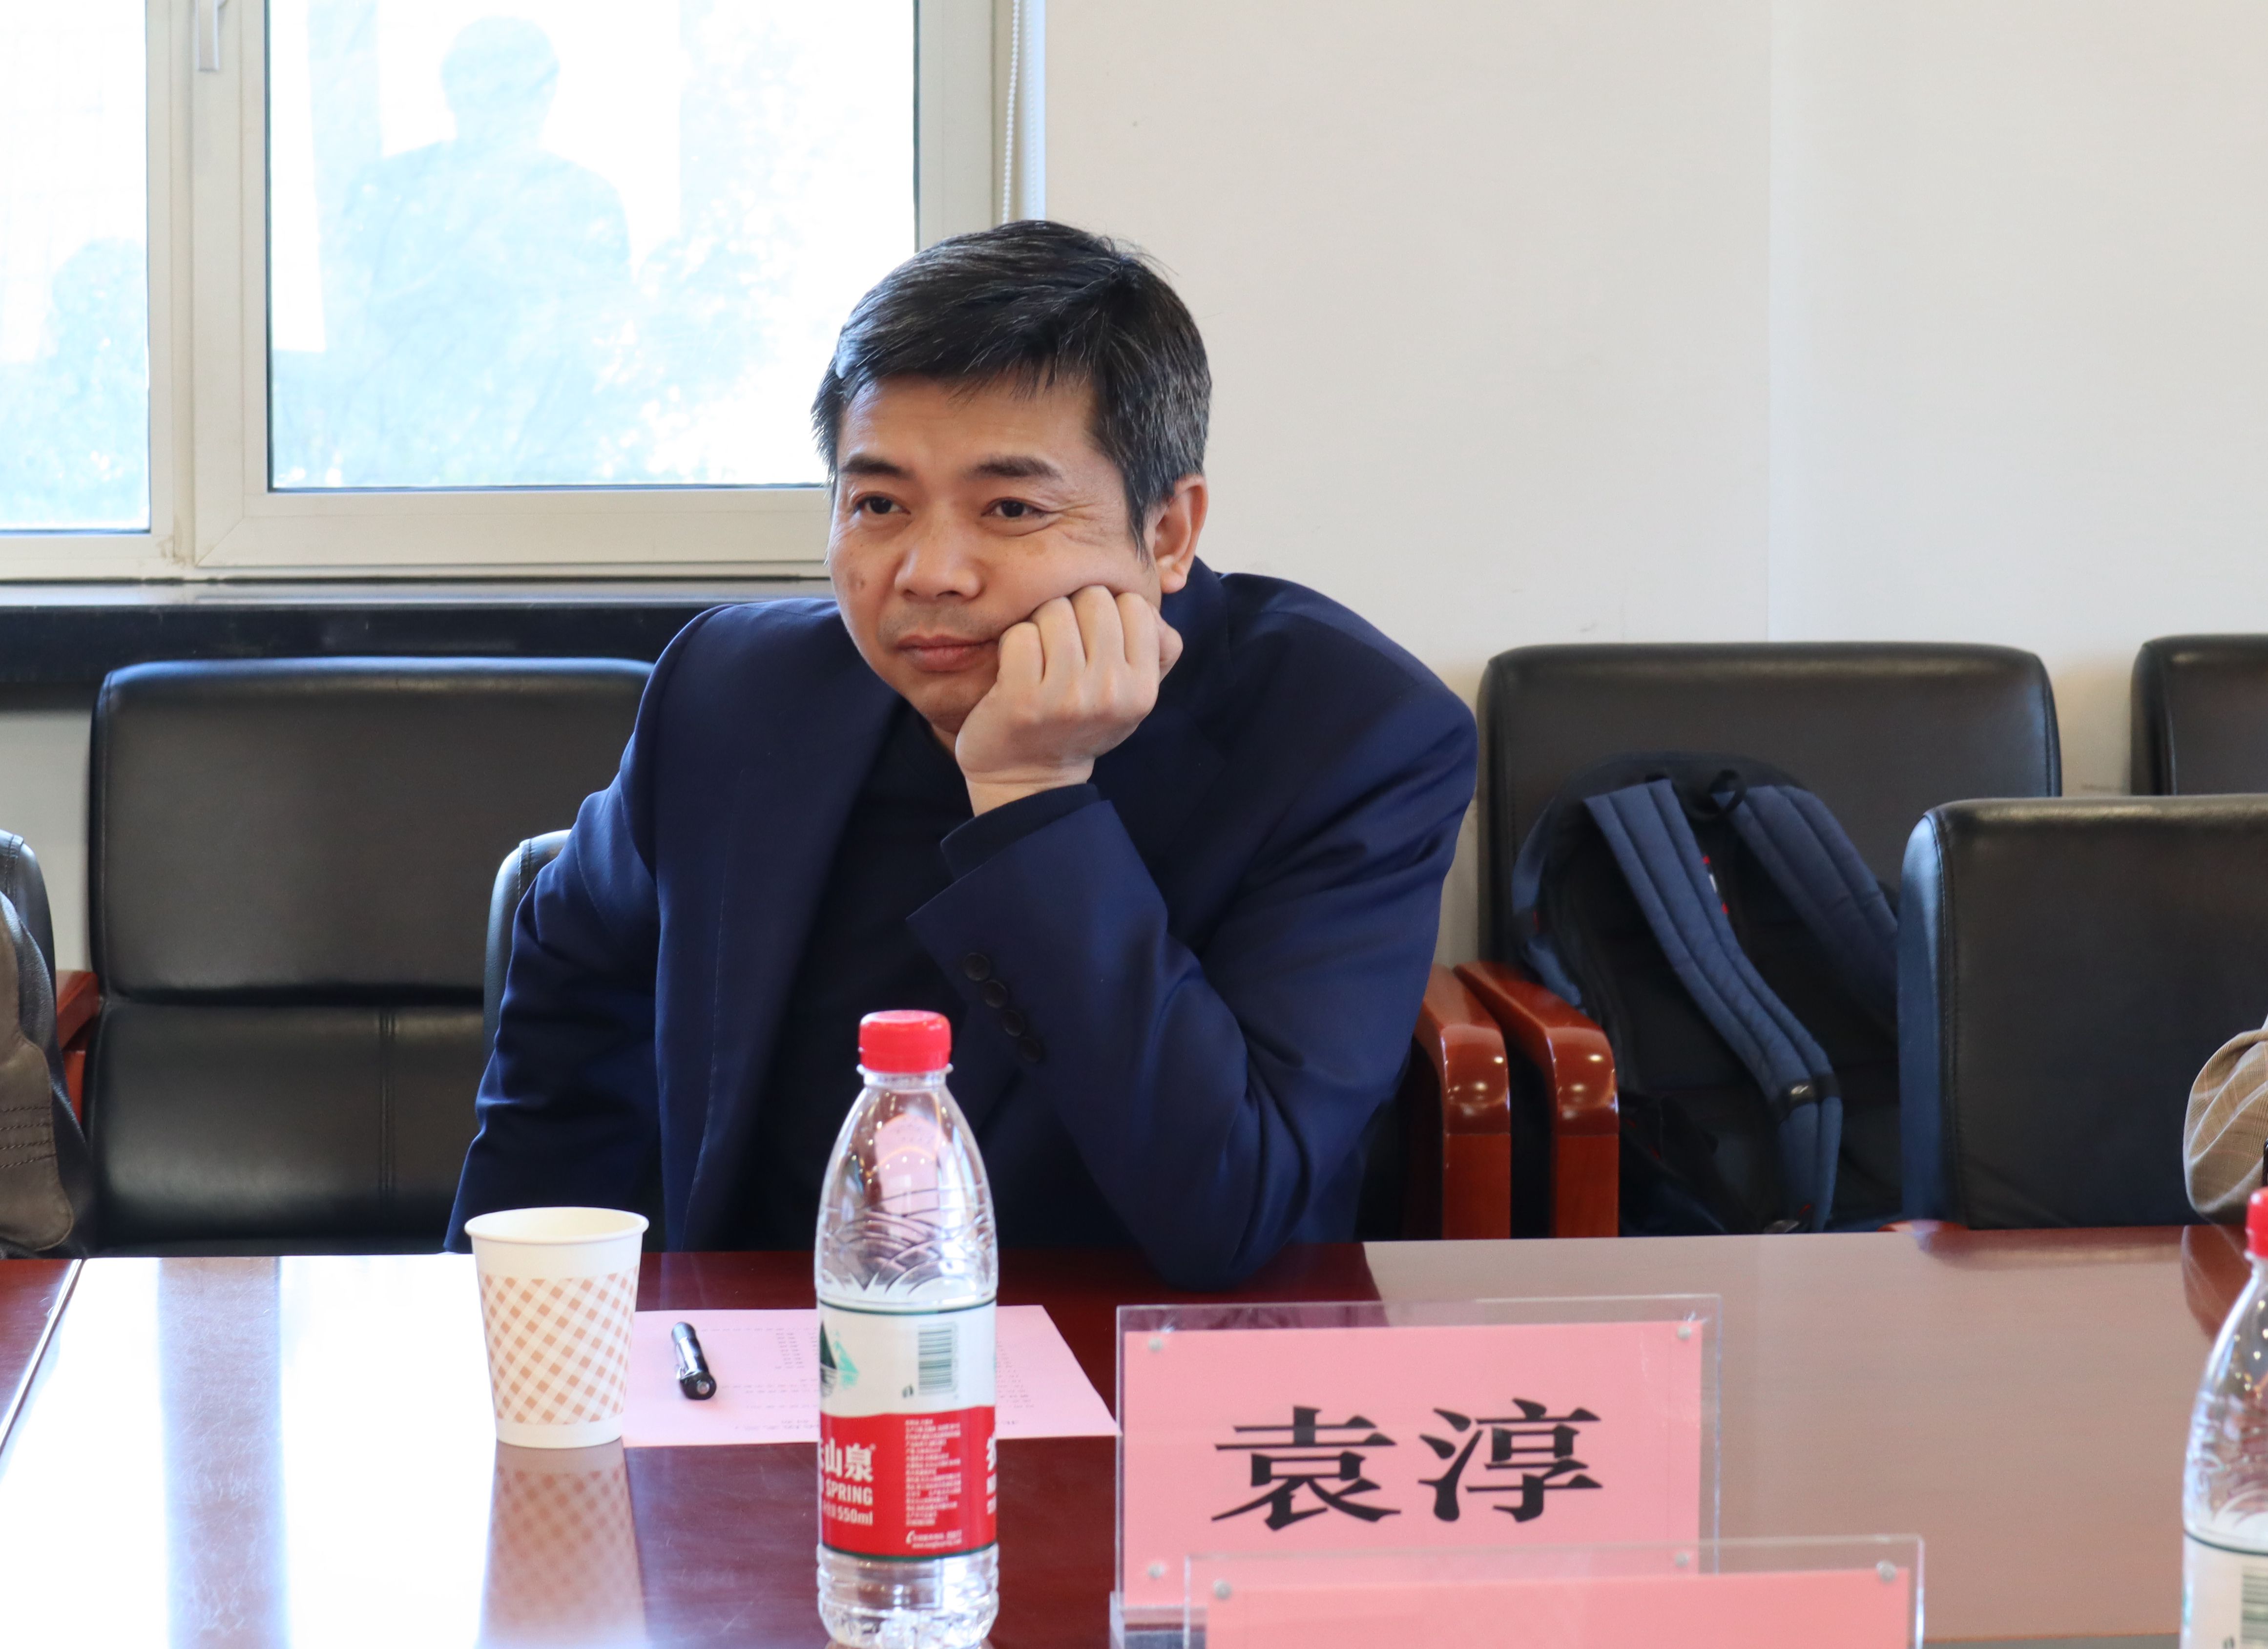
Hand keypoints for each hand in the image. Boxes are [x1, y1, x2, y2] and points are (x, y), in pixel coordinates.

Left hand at [954, 586, 1183, 813]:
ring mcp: (1066, 696)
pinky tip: (1016, 668)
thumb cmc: (1081, 724)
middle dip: (1074, 610)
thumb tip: (1152, 598)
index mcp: (1142, 690)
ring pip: (1054, 610)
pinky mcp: (1022, 698)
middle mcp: (1111, 692)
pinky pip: (1020, 633)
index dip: (1111, 610)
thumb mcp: (1131, 695)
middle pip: (1094, 598)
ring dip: (1040, 624)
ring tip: (1039, 656)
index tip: (1094, 637)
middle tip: (1062, 644)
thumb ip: (1156, 647)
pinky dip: (1012, 643)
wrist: (1028, 779)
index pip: (1135, 606)